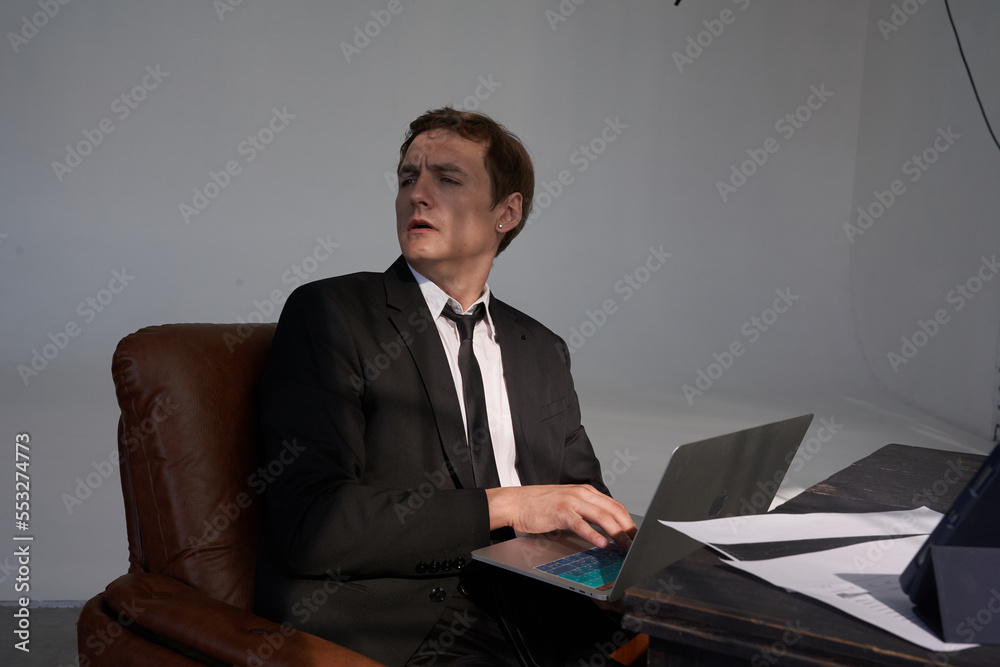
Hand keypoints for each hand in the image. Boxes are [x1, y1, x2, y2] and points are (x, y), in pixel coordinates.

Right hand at [485, 484, 636, 549]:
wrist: (516, 502)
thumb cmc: (540, 505)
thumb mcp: (568, 503)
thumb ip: (585, 511)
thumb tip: (605, 527)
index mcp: (585, 491)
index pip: (615, 505)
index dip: (629, 521)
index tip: (636, 536)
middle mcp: (581, 493)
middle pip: (613, 510)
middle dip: (628, 528)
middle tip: (637, 544)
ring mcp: (571, 501)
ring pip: (602, 516)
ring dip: (617, 533)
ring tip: (626, 546)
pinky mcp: (560, 512)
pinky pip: (581, 524)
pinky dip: (594, 534)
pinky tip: (602, 543)